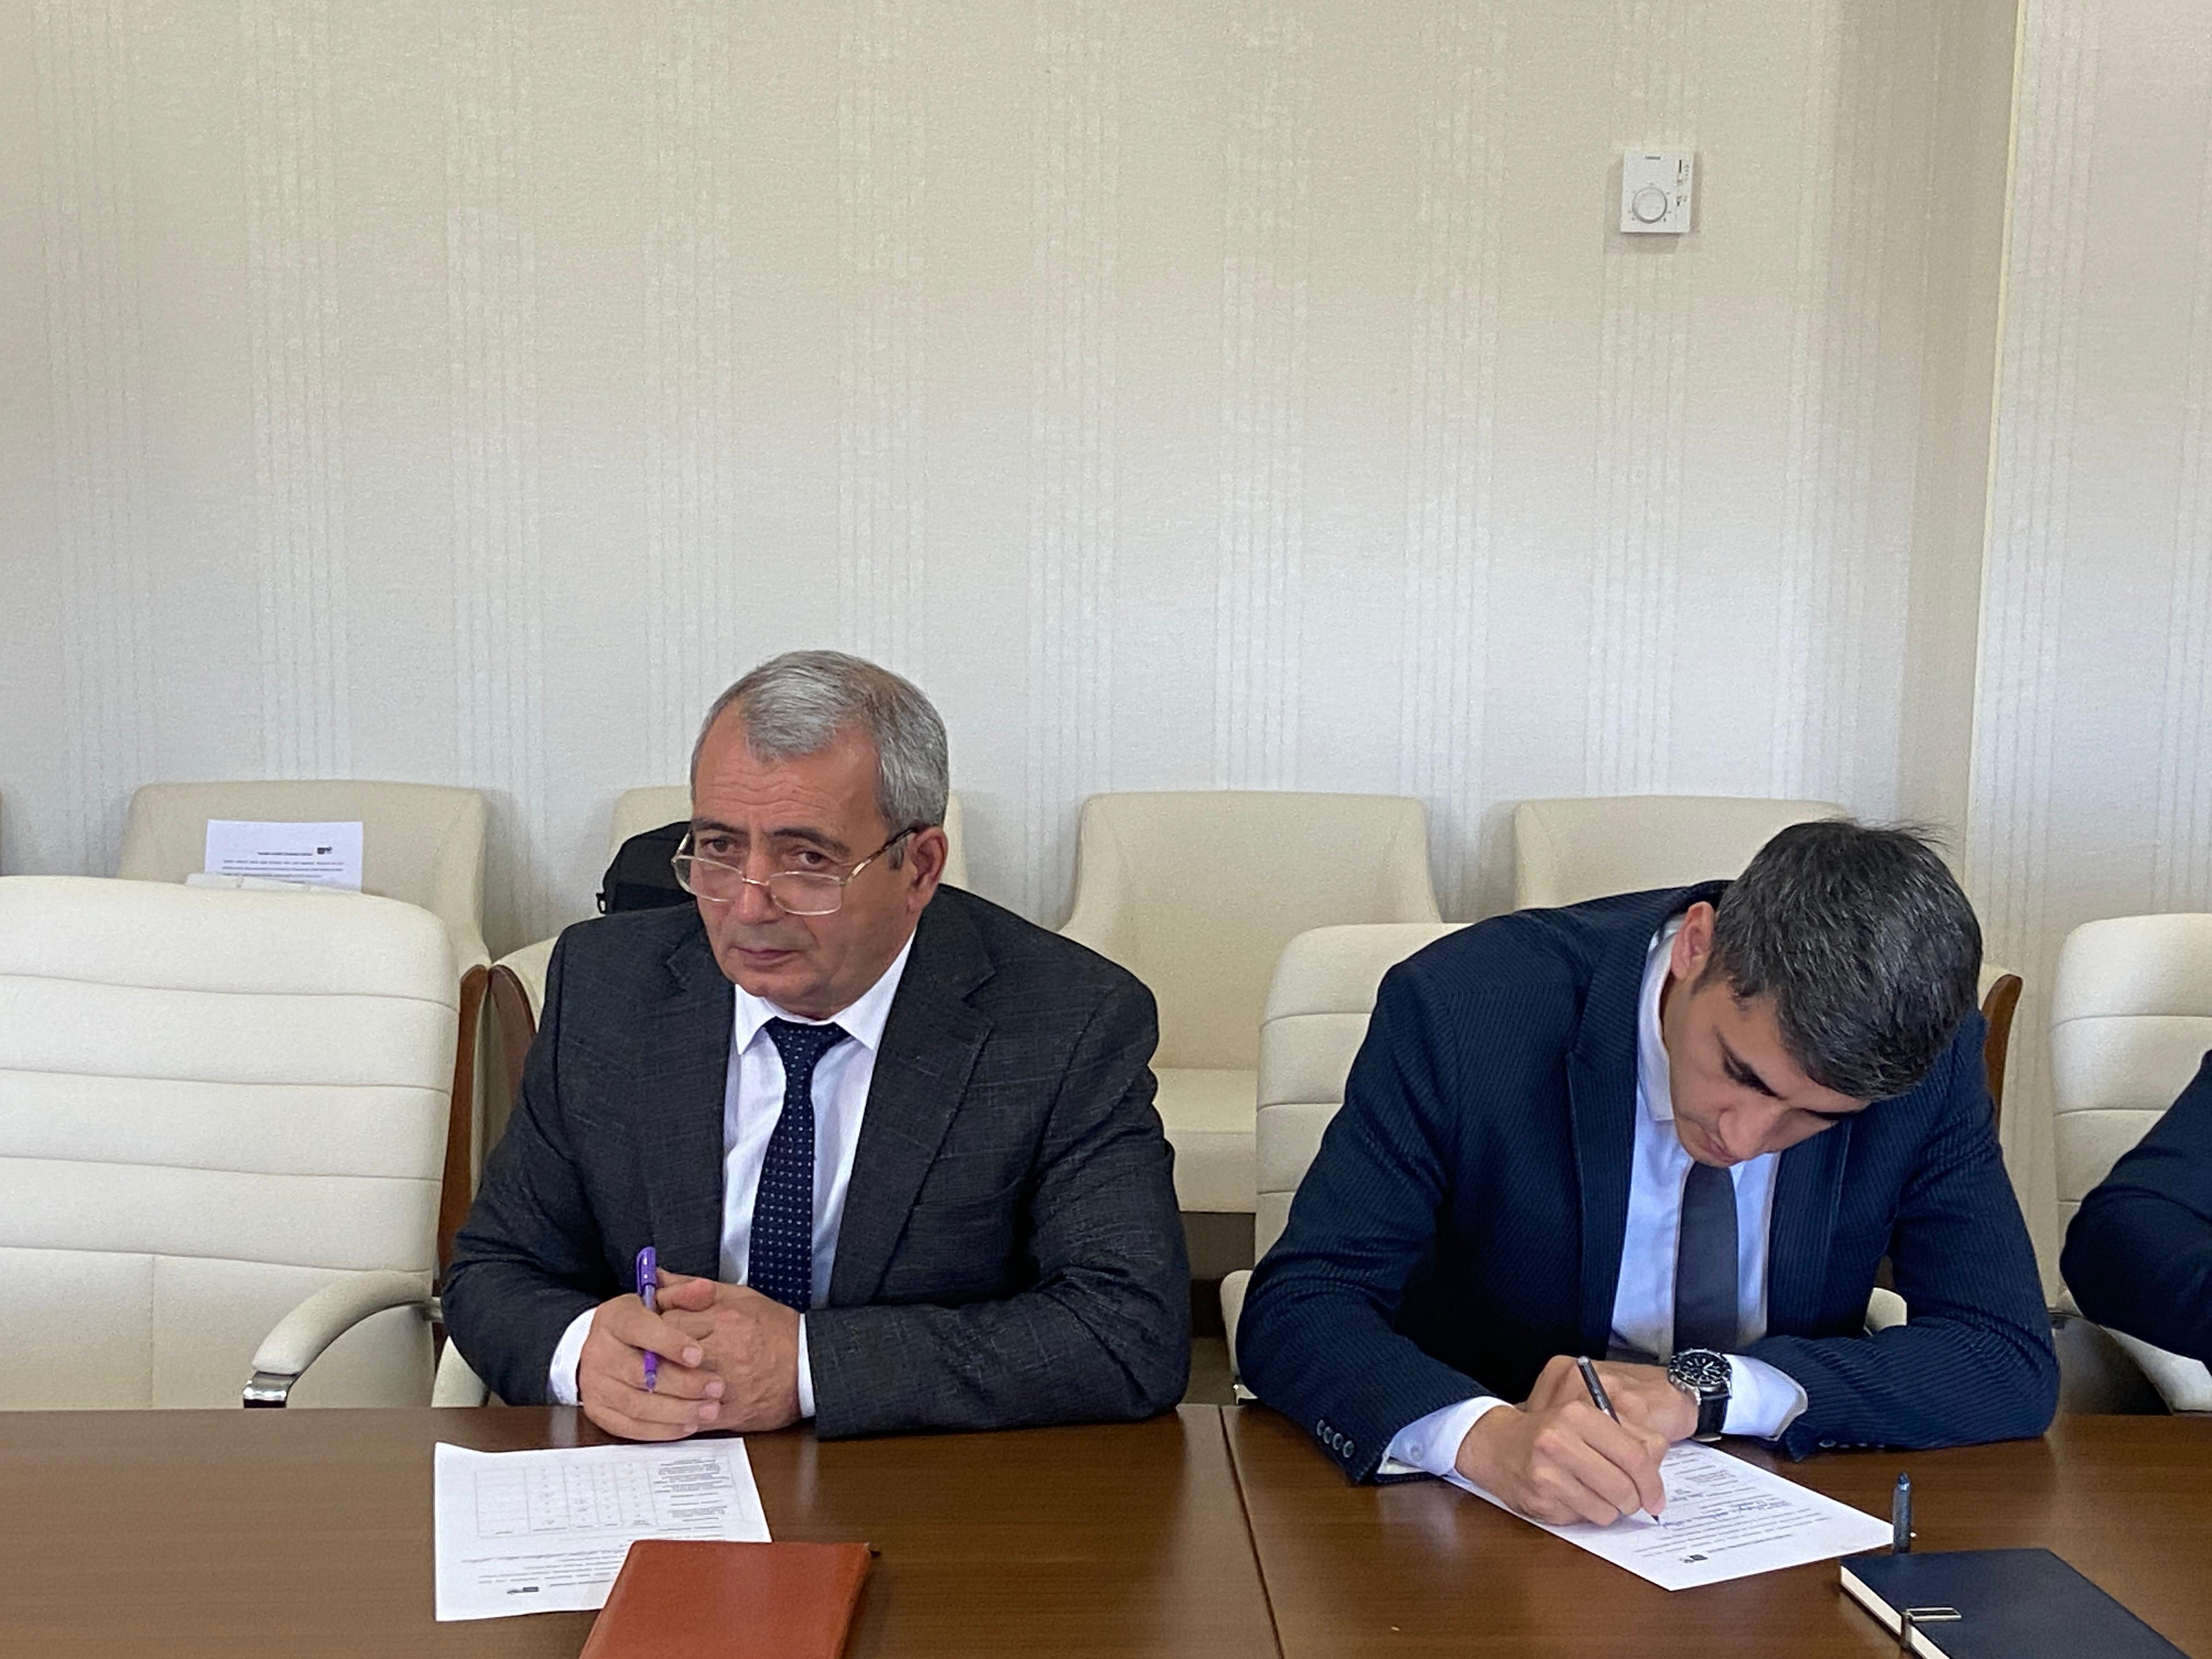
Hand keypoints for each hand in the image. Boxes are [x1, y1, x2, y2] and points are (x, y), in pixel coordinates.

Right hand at [575, 1293, 724, 1441]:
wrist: (606, 1348)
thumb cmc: (641, 1324)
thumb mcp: (660, 1300)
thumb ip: (684, 1293)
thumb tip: (705, 1289)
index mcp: (613, 1318)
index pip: (638, 1328)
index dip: (670, 1342)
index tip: (699, 1354)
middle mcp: (598, 1351)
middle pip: (640, 1373)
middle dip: (683, 1383)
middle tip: (716, 1387)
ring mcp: (595, 1384)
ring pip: (637, 1404)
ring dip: (677, 1410)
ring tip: (709, 1409)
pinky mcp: (598, 1411)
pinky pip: (630, 1426)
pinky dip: (661, 1429)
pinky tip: (687, 1425)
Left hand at [653, 1271, 803, 1432]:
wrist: (810, 1365)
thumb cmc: (775, 1329)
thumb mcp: (738, 1296)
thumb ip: (694, 1287)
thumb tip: (659, 1277)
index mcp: (724, 1318)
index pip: (668, 1321)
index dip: (655, 1326)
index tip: (653, 1330)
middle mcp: (724, 1350)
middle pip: (666, 1355)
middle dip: (652, 1356)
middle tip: (650, 1356)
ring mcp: (726, 1383)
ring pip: (674, 1388)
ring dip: (661, 1386)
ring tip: (659, 1380)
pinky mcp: (730, 1411)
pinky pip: (691, 1416)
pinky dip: (677, 1413)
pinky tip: (673, 1405)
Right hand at [1454, 1355, 1671, 1524]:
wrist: (1496, 1444)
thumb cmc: (1549, 1432)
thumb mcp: (1585, 1419)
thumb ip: (1626, 1436)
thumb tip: (1656, 1473)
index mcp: (1576, 1414)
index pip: (1634, 1456)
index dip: (1652, 1483)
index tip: (1656, 1497)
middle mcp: (1558, 1440)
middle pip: (1623, 1487)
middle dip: (1633, 1501)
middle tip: (1631, 1500)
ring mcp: (1546, 1472)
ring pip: (1606, 1510)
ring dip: (1609, 1510)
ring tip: (1598, 1494)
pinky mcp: (1539, 1499)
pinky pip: (1583, 1520)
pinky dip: (1586, 1514)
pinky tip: (1573, 1497)